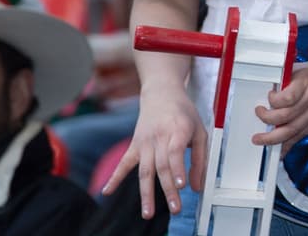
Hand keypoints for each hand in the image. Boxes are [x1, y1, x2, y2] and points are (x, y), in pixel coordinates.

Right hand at [102, 86, 205, 219]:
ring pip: (144, 171)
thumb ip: (201, 159)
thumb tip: (197, 186)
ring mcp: (144, 142)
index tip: (181, 186)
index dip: (178, 169)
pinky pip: (124, 164)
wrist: (161, 94)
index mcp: (178, 130)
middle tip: (175, 208)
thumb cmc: (183, 113)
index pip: (176, 152)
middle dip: (168, 190)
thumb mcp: (200, 130)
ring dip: (146, 193)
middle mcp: (159, 137)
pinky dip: (114, 178)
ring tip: (147, 213)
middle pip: (162, 167)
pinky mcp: (134, 146)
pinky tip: (107, 192)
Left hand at [253, 59, 307, 152]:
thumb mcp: (305, 68)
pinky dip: (287, 146)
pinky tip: (279, 152)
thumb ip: (287, 77)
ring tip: (259, 139)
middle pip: (286, 117)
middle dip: (267, 120)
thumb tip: (268, 86)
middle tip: (259, 115)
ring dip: (272, 138)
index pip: (286, 98)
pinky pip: (300, 137)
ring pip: (291, 131)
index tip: (268, 96)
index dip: (273, 100)